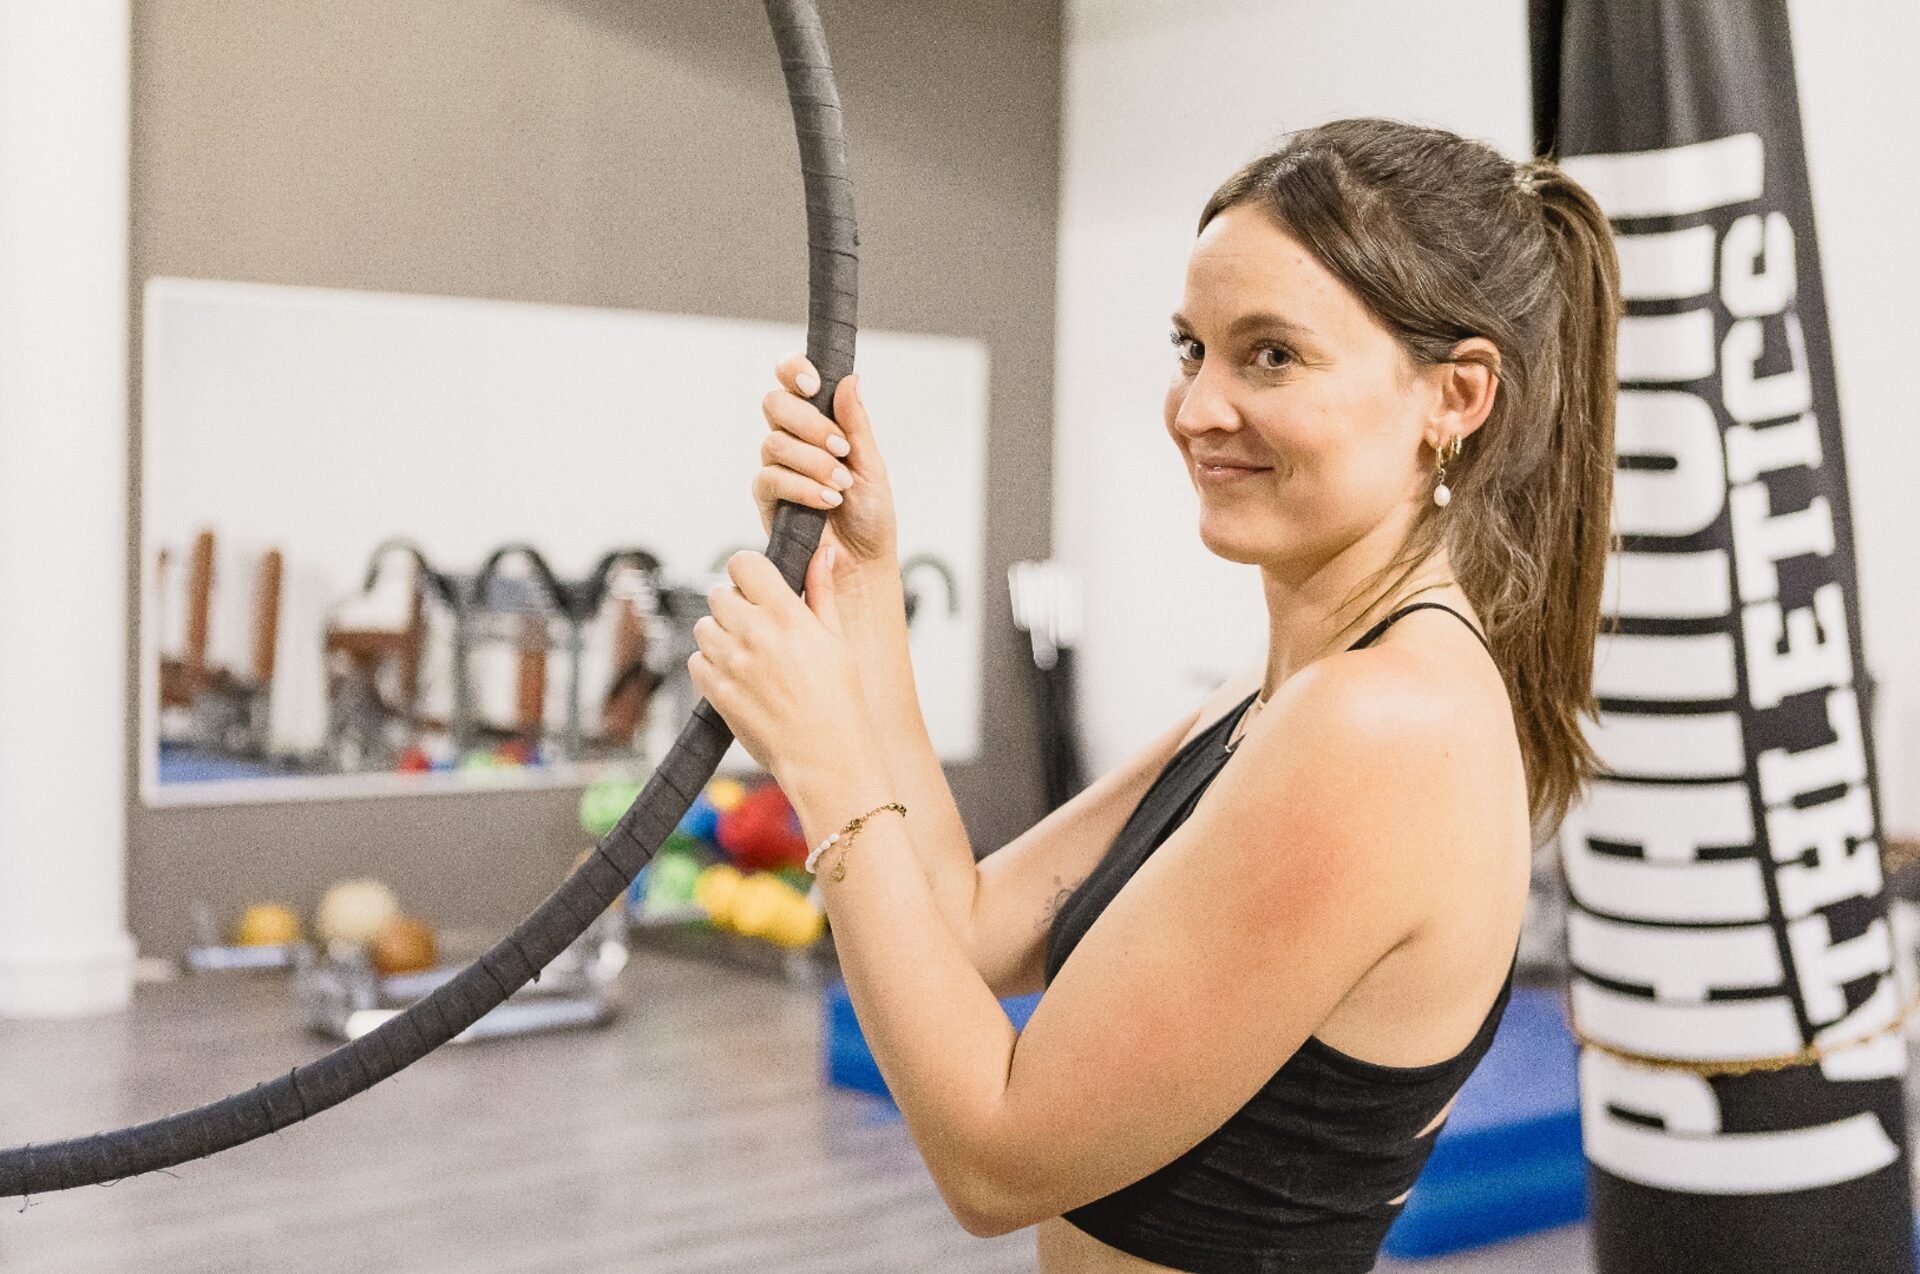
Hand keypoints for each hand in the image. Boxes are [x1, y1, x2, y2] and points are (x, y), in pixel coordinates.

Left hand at [688, 545, 874, 780]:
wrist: (826, 757)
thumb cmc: (839, 701)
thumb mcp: (837, 639)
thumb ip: (822, 591)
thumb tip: (823, 554)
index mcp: (786, 614)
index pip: (743, 563)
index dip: (748, 571)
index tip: (758, 585)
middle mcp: (754, 633)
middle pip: (719, 593)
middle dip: (735, 605)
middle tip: (756, 626)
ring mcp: (731, 663)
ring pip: (703, 626)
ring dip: (720, 635)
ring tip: (748, 655)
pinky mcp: (716, 691)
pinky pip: (695, 661)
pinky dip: (710, 666)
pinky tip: (737, 677)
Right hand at [757, 355, 898, 569]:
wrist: (863, 563)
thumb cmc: (870, 515)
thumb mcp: (872, 464)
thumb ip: (856, 423)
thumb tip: (851, 379)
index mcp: (818, 422)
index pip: (791, 379)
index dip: (793, 370)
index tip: (813, 383)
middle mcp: (792, 440)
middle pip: (774, 404)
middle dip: (809, 423)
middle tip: (841, 447)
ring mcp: (777, 467)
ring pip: (774, 443)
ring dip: (814, 462)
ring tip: (842, 485)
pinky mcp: (767, 499)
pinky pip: (771, 479)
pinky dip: (802, 487)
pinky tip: (827, 500)